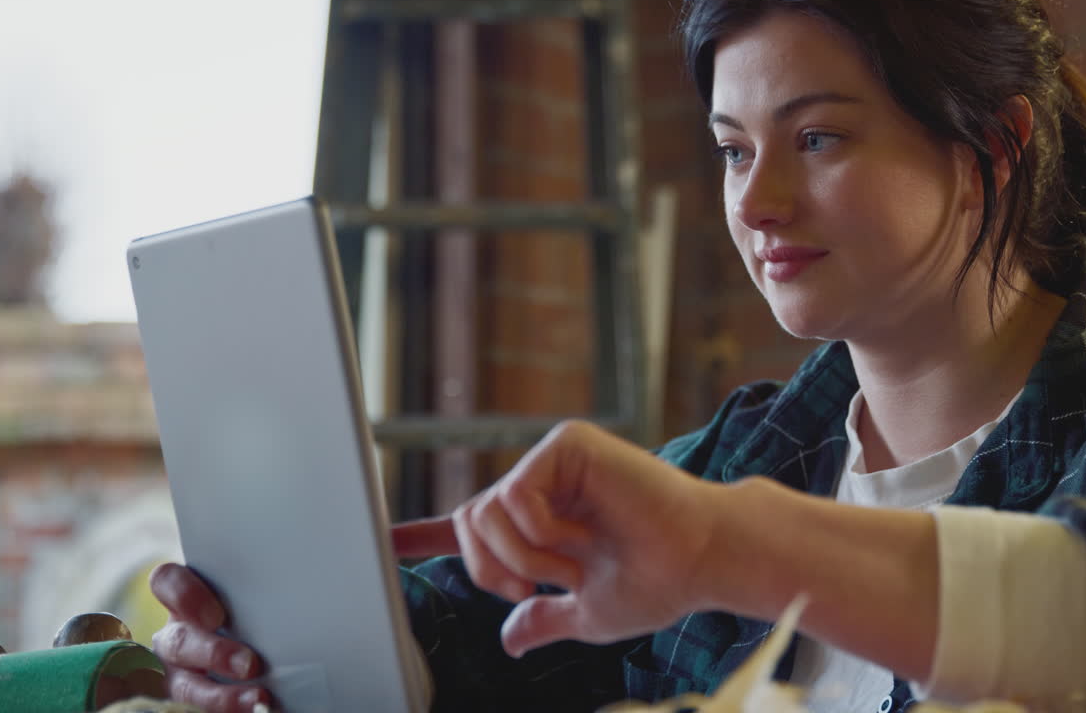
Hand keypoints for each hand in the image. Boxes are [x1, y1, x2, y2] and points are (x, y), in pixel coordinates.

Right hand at [148, 562, 271, 712]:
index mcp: (185, 601)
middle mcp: (174, 636)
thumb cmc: (255, 621)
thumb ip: (259, 600)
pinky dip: (225, 710)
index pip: (167, 582)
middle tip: (250, 664)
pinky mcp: (185, 699)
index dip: (185, 596)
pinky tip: (253, 711)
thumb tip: (304, 597)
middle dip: (214, 654)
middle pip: (179, 641)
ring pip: (184, 686)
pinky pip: (192, 709)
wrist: (253, 659)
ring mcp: (176, 673)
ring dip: (220, 696)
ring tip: (257, 700)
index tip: (217, 617)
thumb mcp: (251, 606)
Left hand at [391, 420, 724, 657]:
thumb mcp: (587, 613)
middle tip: (533, 586)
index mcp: (541, 524)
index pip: (470, 529)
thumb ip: (544, 617)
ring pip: (485, 512)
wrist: (699, 561)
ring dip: (521, 557)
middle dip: (490, 570)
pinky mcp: (567, 446)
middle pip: (468, 524)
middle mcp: (541, 487)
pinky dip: (536, 532)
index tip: (386, 539)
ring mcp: (552, 463)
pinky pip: (514, 496)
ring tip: (569, 565)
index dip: (423, 535)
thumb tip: (510, 639)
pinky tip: (576, 538)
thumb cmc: (656, 582)